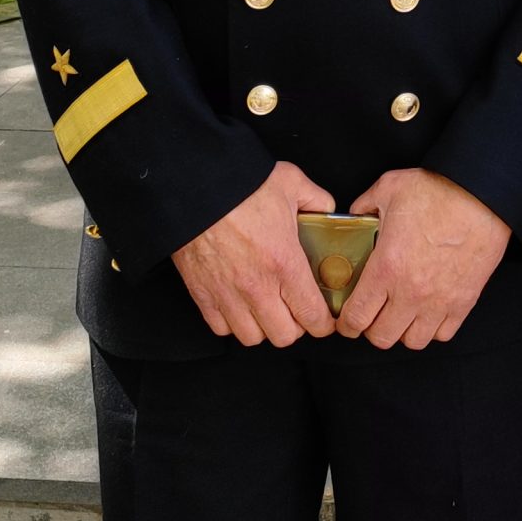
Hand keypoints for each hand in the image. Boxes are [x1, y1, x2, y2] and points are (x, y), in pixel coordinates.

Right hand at [171, 161, 337, 347]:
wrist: (194, 188)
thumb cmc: (240, 185)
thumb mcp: (291, 183)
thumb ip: (316, 199)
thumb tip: (327, 211)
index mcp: (285, 263)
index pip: (312, 315)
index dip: (323, 323)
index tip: (324, 318)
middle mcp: (257, 286)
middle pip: (284, 336)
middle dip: (295, 327)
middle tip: (295, 310)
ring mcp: (227, 294)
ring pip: (251, 337)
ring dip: (263, 327)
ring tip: (267, 309)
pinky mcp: (202, 294)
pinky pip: (221, 328)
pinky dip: (231, 322)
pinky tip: (239, 304)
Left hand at [338, 170, 510, 349]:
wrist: (483, 195)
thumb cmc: (440, 191)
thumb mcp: (389, 188)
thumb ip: (365, 205)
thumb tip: (355, 215)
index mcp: (387, 267)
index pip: (356, 317)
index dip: (346, 324)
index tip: (346, 320)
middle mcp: (411, 292)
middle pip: (381, 338)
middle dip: (370, 329)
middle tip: (371, 315)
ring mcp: (439, 301)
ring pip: (412, 341)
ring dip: (402, 331)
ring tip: (400, 315)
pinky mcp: (464, 301)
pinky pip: (443, 333)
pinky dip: (432, 328)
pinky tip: (427, 311)